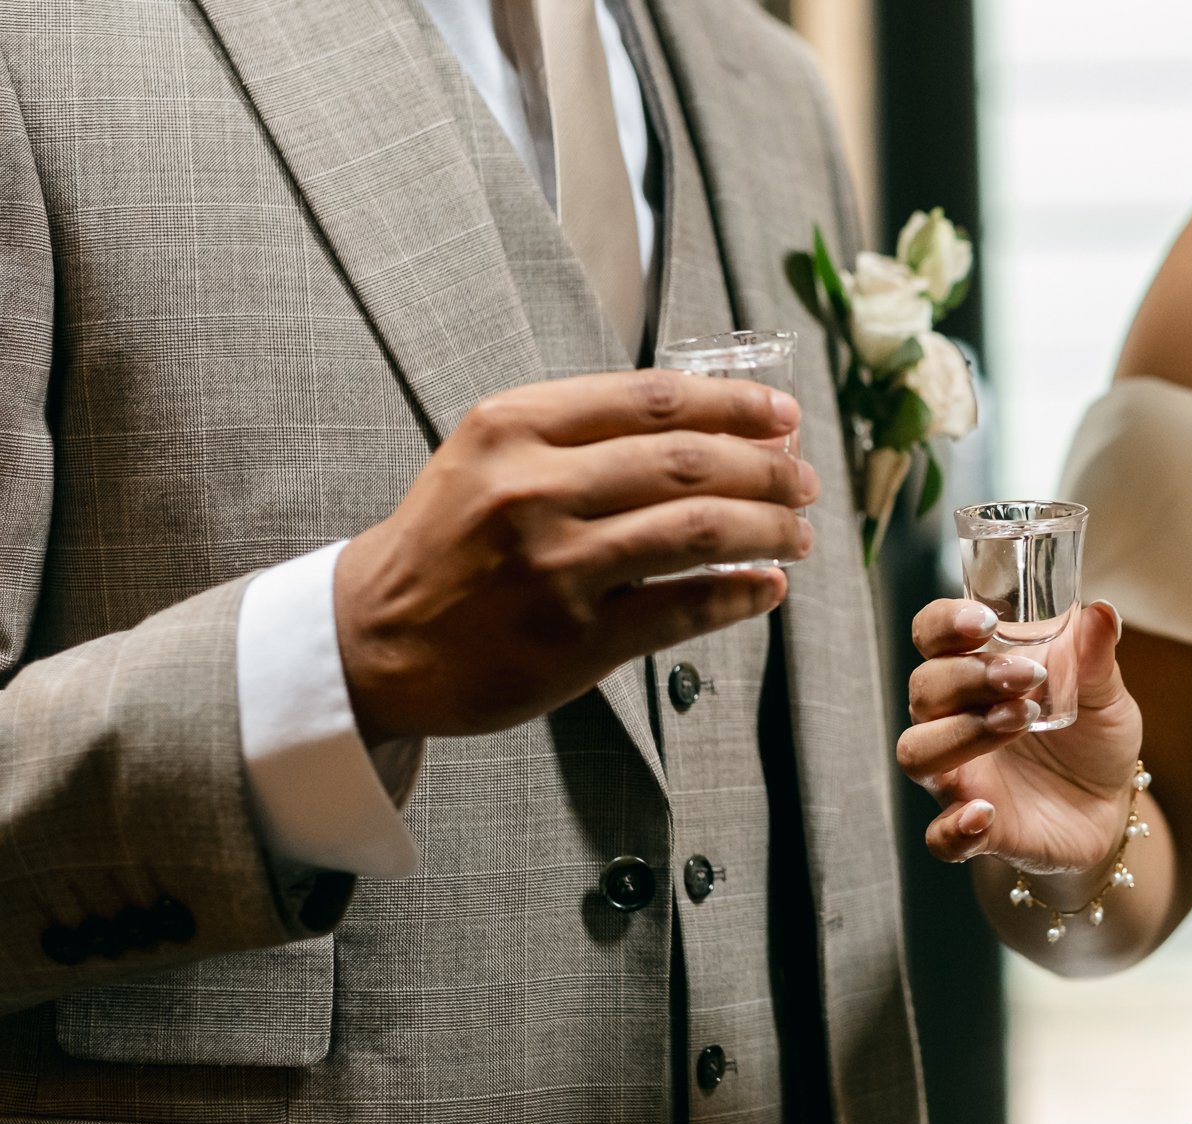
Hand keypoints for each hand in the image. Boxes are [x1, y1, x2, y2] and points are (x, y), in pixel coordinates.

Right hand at [334, 369, 815, 742]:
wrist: (372, 636)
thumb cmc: (447, 540)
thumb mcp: (493, 454)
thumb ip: (586, 433)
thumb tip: (715, 424)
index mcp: (514, 427)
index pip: (655, 399)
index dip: (735, 403)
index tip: (783, 412)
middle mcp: (534, 489)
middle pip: (690, 463)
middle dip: (768, 469)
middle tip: (803, 481)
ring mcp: (555, 567)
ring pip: (699, 530)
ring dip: (769, 529)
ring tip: (799, 534)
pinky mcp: (573, 639)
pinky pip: (684, 608)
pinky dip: (740, 594)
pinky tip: (767, 586)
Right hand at [898, 597, 1141, 873]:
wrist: (1111, 806)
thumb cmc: (1093, 737)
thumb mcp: (1104, 693)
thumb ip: (1095, 656)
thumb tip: (1103, 612)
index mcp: (977, 674)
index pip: (932, 636)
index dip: (944, 624)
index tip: (984, 623)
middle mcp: (956, 721)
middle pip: (923, 690)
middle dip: (967, 678)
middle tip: (1028, 678)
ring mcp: (961, 777)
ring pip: (917, 752)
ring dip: (961, 734)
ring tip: (1018, 722)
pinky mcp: (978, 830)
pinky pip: (940, 836)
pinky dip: (954, 826)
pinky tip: (985, 812)